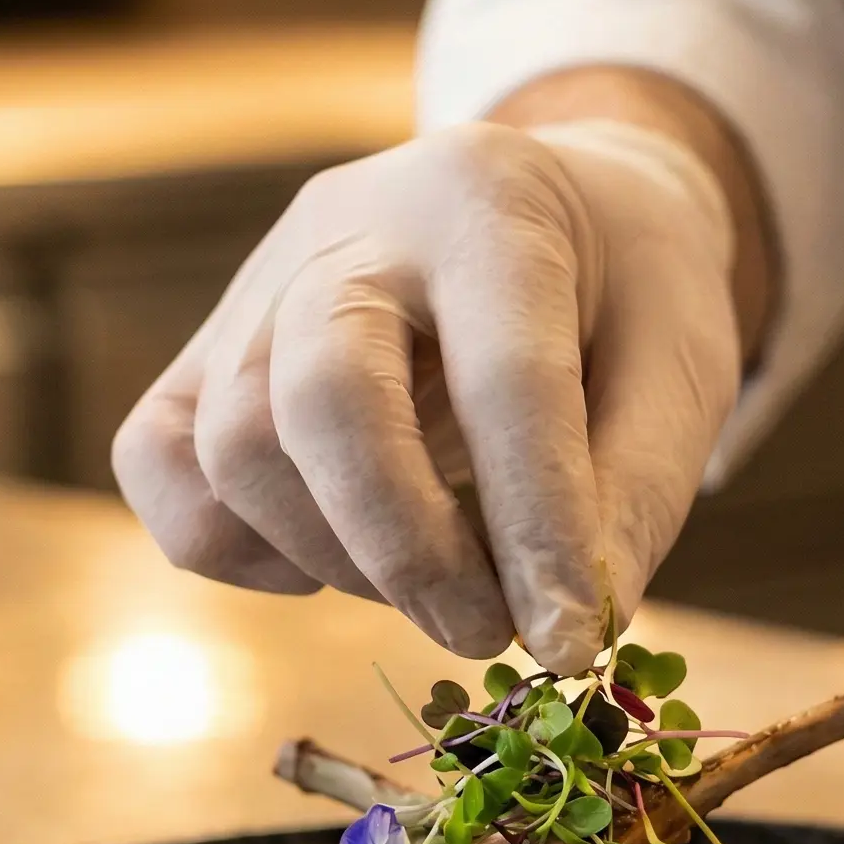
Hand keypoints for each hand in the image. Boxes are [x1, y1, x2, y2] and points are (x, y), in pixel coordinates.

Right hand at [112, 116, 742, 673]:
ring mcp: (256, 286)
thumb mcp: (679, 364)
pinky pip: (164, 465)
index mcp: (488, 204)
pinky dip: (239, 544)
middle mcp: (349, 227)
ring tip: (437, 584)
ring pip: (233, 444)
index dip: (535, 524)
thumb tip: (567, 632)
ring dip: (337, 556)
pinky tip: (338, 552)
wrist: (554, 206)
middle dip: (404, 549)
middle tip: (487, 632)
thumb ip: (635, 491)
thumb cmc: (624, 290)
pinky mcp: (201, 352)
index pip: (503, 375)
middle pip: (320, 396)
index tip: (568, 639)